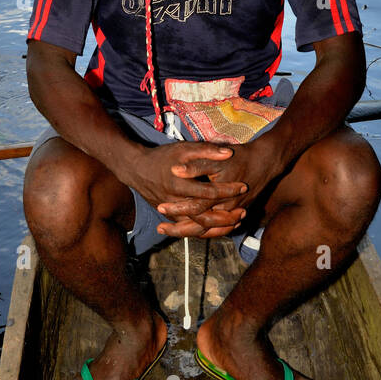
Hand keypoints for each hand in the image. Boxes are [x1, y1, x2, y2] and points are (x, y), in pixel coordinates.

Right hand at [123, 141, 249, 239]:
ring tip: (236, 222)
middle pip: (204, 217)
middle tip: (243, 212)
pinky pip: (190, 229)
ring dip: (218, 227)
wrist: (137, 169)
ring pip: (197, 228)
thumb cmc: (162, 157)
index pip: (209, 193)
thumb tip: (229, 153)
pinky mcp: (170, 217)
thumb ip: (206, 150)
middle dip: (226, 217)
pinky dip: (206, 230)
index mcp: (179, 185)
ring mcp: (171, 213)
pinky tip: (221, 227)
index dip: (227, 190)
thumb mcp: (184, 149)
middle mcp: (175, 203)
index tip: (243, 186)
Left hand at [155, 136, 283, 238]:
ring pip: (209, 230)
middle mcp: (226, 209)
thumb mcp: (218, 159)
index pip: (193, 209)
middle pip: (200, 226)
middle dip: (179, 229)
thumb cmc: (242, 157)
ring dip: (190, 232)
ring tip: (172, 232)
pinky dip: (206, 230)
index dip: (175, 210)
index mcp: (219, 197)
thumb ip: (196, 166)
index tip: (159, 208)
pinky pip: (219, 228)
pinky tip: (194, 229)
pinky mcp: (237, 212)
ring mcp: (233, 213)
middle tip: (160, 229)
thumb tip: (175, 170)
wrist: (267, 160)